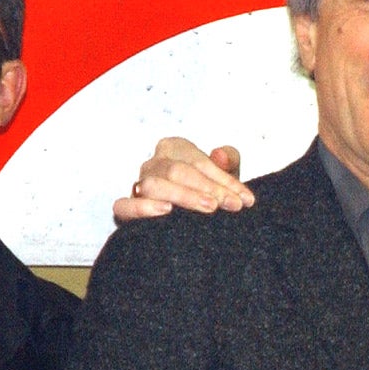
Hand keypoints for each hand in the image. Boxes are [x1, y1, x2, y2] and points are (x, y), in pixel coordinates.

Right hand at [112, 139, 252, 221]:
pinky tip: (165, 211)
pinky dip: (141, 208)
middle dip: (208, 188)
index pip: (199, 161)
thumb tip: (220, 155)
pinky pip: (123, 206)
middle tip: (232, 205)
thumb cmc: (208, 192)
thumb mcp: (224, 175)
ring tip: (209, 208)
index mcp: (174, 148)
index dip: (224, 180)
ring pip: (154, 185)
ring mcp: (138, 185)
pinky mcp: (126, 209)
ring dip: (184, 196)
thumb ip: (229, 160)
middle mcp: (153, 164)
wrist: (192, 221)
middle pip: (177, 171)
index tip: (245, 199)